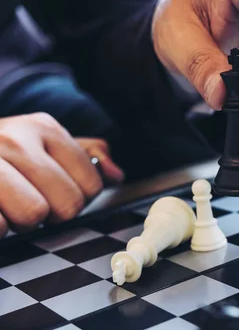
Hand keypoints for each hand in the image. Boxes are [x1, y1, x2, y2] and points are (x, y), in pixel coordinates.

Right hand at [0, 113, 123, 236]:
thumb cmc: (3, 153)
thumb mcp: (44, 141)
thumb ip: (87, 155)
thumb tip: (116, 175)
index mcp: (43, 127)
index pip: (90, 184)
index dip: (78, 197)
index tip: (55, 190)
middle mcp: (14, 139)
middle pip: (67, 204)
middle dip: (52, 212)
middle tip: (29, 201)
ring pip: (33, 215)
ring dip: (22, 221)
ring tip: (8, 206)